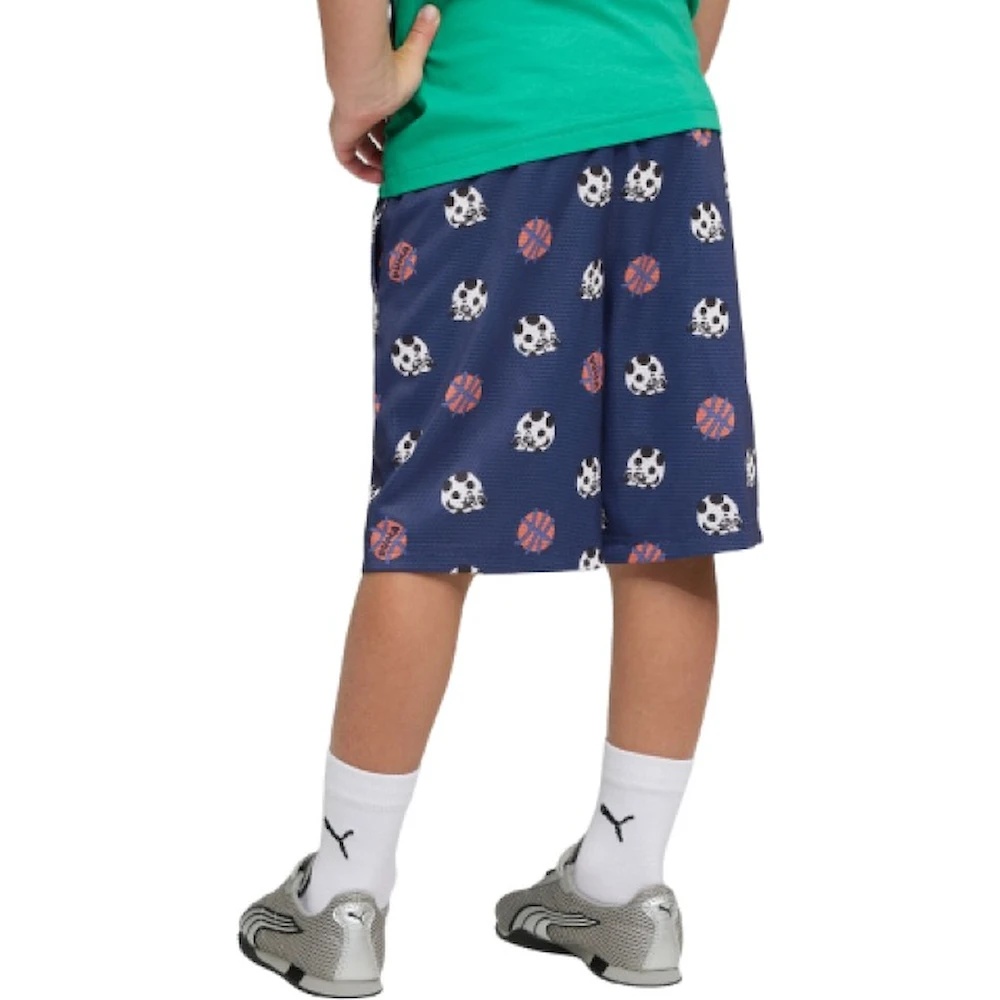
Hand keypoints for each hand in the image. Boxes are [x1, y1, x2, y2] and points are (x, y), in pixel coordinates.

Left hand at [330, 5, 440, 183]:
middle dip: (383, 147)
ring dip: (373, 162)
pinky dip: (360, 171)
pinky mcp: (342, 136)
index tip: (399, 138)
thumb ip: (422, 38)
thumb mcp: (412, 60)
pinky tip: (376, 178)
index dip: (389, 127)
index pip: (379, 112)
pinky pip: (347, 160)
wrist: (364, 80)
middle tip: (399, 158)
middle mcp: (358, 108)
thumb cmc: (386, 73)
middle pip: (369, 133)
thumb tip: (432, 12)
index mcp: (373, 94)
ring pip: (359, 147)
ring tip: (391, 172)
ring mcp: (348, 123)